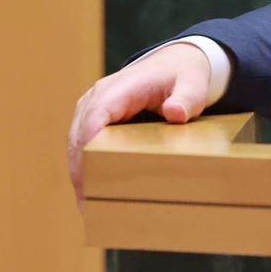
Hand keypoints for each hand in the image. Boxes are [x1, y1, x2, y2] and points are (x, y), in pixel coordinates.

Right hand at [66, 42, 212, 206]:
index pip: (95, 117)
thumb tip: (175, 114)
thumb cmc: (183, 75)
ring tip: (90, 206)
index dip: (88, 146)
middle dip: (80, 170)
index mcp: (119, 87)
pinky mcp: (94, 122)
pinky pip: (83, 147)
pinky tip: (93, 193)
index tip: (87, 177)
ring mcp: (92, 110)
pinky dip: (86, 168)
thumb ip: (188, 97)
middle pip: (79, 137)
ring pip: (76, 145)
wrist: (176, 65)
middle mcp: (98, 98)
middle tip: (89, 205)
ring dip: (80, 174)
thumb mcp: (194, 82)